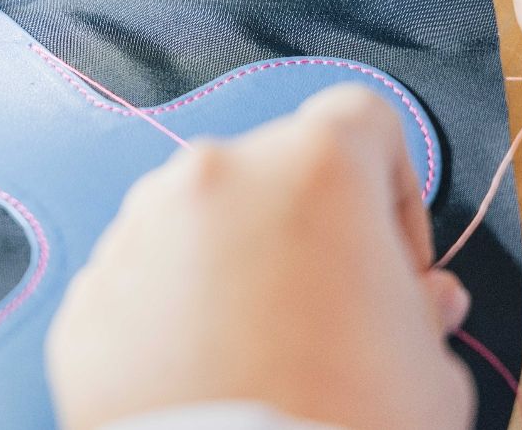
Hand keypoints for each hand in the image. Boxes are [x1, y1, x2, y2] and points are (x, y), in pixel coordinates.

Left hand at [45, 85, 474, 429]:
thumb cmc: (339, 423)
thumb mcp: (429, 367)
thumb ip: (425, 309)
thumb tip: (419, 300)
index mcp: (313, 168)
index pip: (365, 122)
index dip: (395, 187)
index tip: (397, 256)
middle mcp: (216, 176)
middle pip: (275, 176)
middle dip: (310, 234)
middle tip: (334, 316)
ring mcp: (140, 232)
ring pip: (202, 224)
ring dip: (235, 268)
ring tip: (264, 353)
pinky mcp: (92, 296)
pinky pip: (144, 284)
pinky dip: (174, 314)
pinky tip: (208, 374)